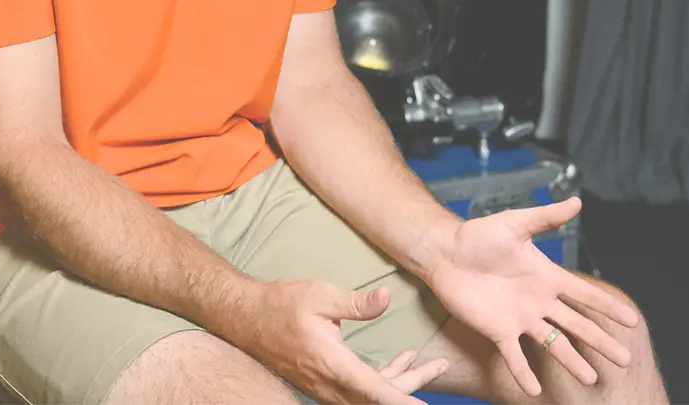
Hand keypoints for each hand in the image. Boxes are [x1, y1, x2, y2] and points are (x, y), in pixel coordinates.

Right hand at [229, 279, 448, 404]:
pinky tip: (399, 359)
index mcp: (333, 365)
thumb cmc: (281, 304)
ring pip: (370, 396)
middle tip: (441, 366)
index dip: (403, 401)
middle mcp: (330, 384)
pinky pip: (359, 391)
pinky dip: (382, 379)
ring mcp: (325, 388)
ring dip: (399, 382)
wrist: (247, 318)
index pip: (377, 392)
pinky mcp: (324, 384)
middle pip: (379, 398)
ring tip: (424, 363)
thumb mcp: (320, 294)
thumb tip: (386, 298)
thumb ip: (356, 302)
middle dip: (413, 385)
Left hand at [422, 197, 639, 395]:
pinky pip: (514, 356)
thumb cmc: (479, 236)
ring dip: (572, 361)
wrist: (445, 252)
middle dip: (601, 342)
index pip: (584, 294)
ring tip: (591, 379)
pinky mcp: (498, 331)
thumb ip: (546, 217)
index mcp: (547, 277)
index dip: (607, 307)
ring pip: (553, 344)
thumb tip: (577, 201)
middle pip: (577, 325)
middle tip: (625, 360)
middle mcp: (539, 301)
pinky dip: (524, 373)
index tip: (631, 322)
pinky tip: (534, 391)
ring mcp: (520, 318)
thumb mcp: (516, 223)